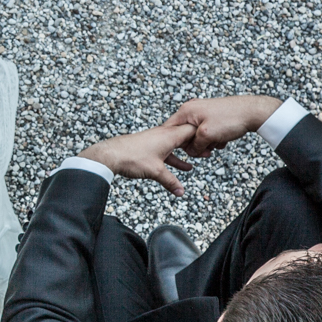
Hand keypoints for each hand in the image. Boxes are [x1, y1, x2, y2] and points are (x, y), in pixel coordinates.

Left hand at [79, 123, 197, 195]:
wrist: (109, 155)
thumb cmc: (131, 157)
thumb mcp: (155, 172)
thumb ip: (170, 181)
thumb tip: (181, 192)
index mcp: (168, 135)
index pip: (191, 129)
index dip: (203, 135)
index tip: (212, 143)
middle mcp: (162, 134)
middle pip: (184, 136)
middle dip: (196, 144)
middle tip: (208, 152)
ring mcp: (154, 140)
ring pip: (175, 144)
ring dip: (185, 152)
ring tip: (198, 159)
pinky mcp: (147, 146)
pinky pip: (166, 150)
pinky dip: (173, 158)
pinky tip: (181, 167)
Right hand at [166, 95, 282, 157]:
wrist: (252, 111)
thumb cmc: (231, 118)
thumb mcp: (207, 135)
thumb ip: (195, 145)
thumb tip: (191, 152)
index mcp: (186, 111)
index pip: (169, 130)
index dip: (174, 143)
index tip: (185, 151)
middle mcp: (192, 110)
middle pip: (183, 134)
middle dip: (195, 145)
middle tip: (207, 150)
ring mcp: (202, 112)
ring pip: (196, 134)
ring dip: (206, 142)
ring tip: (217, 143)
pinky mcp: (212, 116)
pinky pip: (206, 131)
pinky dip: (213, 138)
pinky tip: (222, 139)